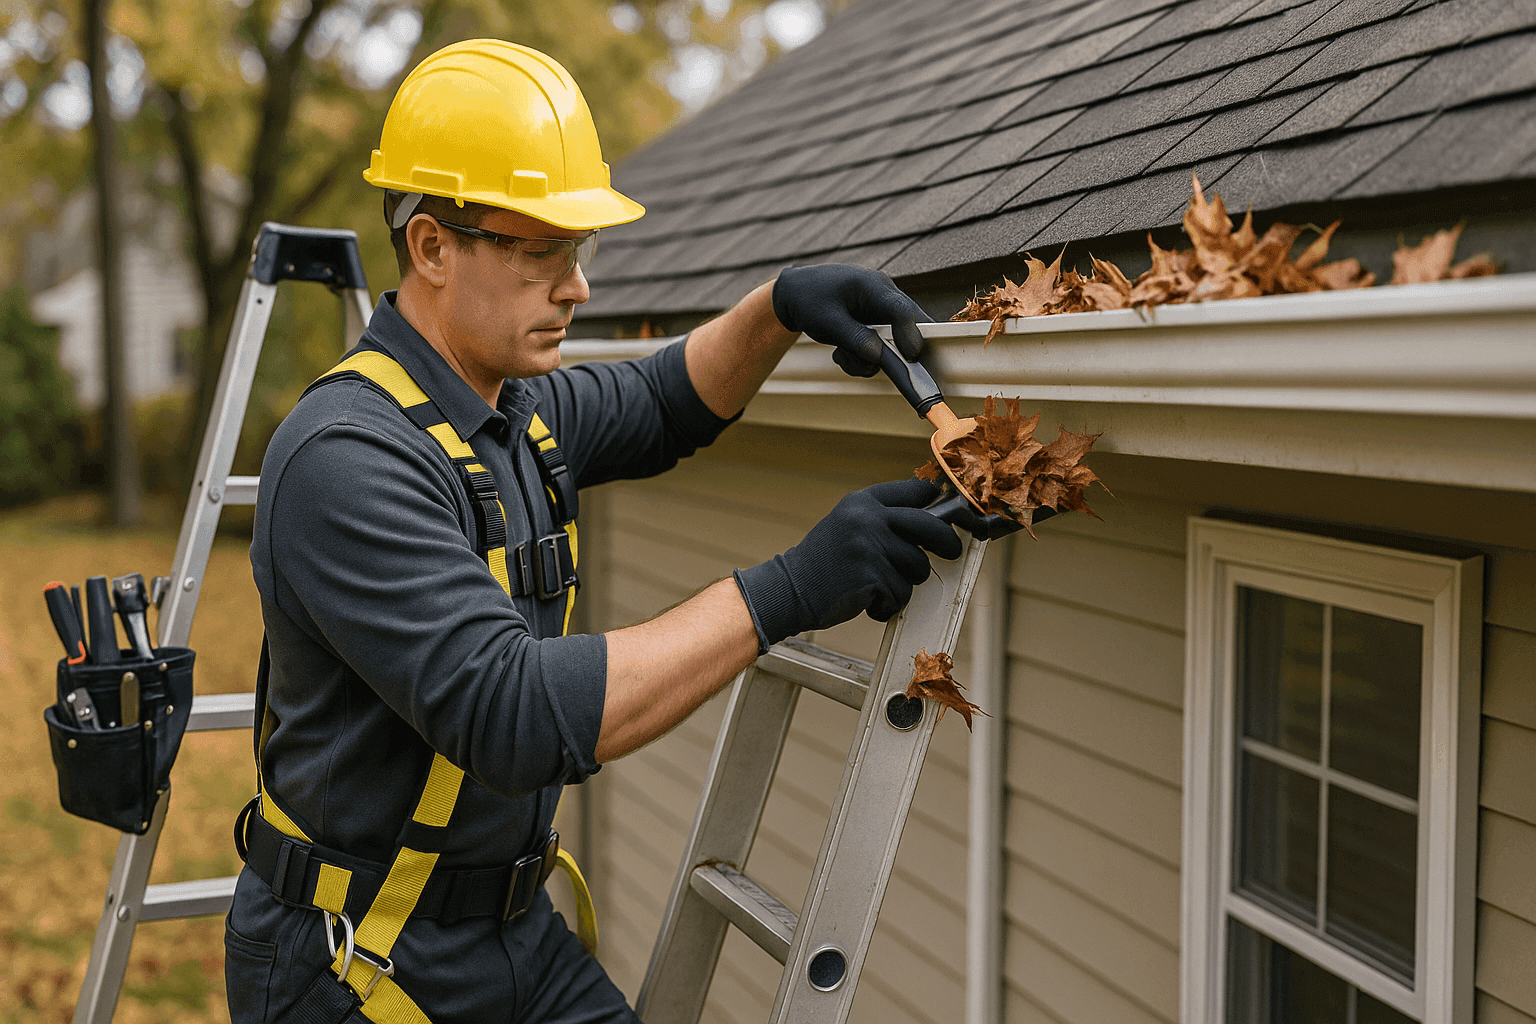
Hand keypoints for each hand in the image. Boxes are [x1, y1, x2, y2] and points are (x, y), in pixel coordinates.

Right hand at [733, 479, 961, 651]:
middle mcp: (868, 518)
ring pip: (919, 567)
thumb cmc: (824, 561)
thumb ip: (884, 518)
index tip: (957, 511)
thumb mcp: (849, 524)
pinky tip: (868, 600)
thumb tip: (934, 521)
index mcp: (863, 502)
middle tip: (952, 552)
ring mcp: (870, 546)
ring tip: (879, 585)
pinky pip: (902, 593)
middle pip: (931, 526)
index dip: (940, 499)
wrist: (790, 589)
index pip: (915, 490)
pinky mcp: (872, 575)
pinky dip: (889, 604)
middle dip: (947, 543)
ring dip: (905, 583)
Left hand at [772, 265, 930, 377]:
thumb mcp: (826, 321)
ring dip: (869, 359)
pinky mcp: (876, 325)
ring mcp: (881, 312)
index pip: (901, 310)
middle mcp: (884, 297)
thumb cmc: (809, 299)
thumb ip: (854, 338)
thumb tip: (878, 357)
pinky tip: (842, 352)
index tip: (911, 357)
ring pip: (894, 343)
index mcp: (873, 287)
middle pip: (909, 327)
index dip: (910, 335)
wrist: (795, 294)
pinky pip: (881, 347)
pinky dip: (863, 358)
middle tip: (878, 366)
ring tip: (842, 355)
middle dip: (896, 352)